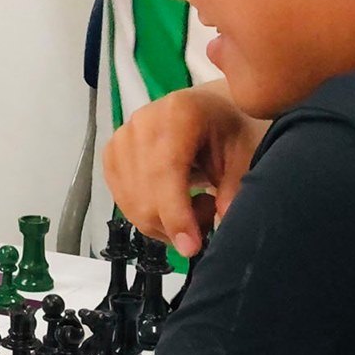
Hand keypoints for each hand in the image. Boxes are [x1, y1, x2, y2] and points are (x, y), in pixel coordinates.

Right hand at [103, 81, 266, 258]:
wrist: (206, 107)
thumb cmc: (228, 126)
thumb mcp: (243, 151)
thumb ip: (234, 187)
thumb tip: (223, 223)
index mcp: (176, 115)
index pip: (166, 173)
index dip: (176, 215)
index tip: (191, 247)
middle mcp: (140, 123)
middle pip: (144, 194)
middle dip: (173, 225)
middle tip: (207, 217)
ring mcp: (121, 138)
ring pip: (131, 203)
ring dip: (162, 223)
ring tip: (192, 204)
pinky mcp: (111, 154)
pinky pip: (122, 199)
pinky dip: (147, 214)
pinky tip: (171, 203)